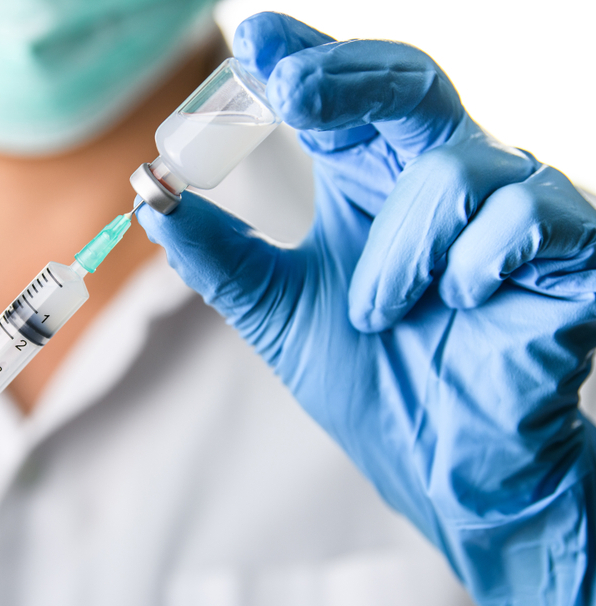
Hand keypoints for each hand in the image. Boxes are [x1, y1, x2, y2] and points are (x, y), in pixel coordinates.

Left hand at [136, 12, 595, 605]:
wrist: (440, 464)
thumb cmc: (371, 384)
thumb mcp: (277, 313)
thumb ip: (221, 255)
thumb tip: (151, 199)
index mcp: (375, 183)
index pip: (343, 97)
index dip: (305, 58)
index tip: (252, 40)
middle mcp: (441, 178)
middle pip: (407, 84)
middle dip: (347, 77)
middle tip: (289, 87)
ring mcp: (509, 209)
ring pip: (456, 169)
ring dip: (400, 247)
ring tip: (376, 309)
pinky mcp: (567, 250)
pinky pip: (524, 217)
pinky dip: (474, 260)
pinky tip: (459, 300)